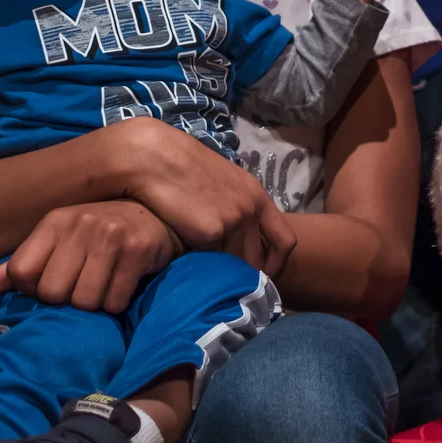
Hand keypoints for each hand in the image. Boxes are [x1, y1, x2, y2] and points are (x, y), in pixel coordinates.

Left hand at [0, 200, 180, 312]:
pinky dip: (117, 303)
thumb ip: (22, 264)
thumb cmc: (99, 233)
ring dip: (94, 304)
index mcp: (55, 221)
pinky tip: (122, 284)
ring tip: (103, 285)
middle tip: (82, 285)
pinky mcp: (139, 250)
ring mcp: (112, 235)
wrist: (155, 216)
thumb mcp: (58, 241)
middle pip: (52, 292)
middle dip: (66, 299)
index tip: (53, 281)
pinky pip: (115, 301)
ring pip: (84, 301)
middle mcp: (81, 223)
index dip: (33, 289)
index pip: (21, 272)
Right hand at [106, 118, 297, 275]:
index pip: (285, 241)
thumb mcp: (222, 183)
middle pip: (257, 260)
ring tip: (204, 275)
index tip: (263, 275)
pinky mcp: (210, 232)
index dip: (277, 264)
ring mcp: (233, 221)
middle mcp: (250, 209)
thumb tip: (236, 237)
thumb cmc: (182, 168)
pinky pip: (211, 261)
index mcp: (257, 196)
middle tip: (226, 283)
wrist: (155, 159)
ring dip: (221, 273)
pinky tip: (189, 266)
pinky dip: (201, 266)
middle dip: (244, 275)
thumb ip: (235, 207)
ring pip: (234, 264)